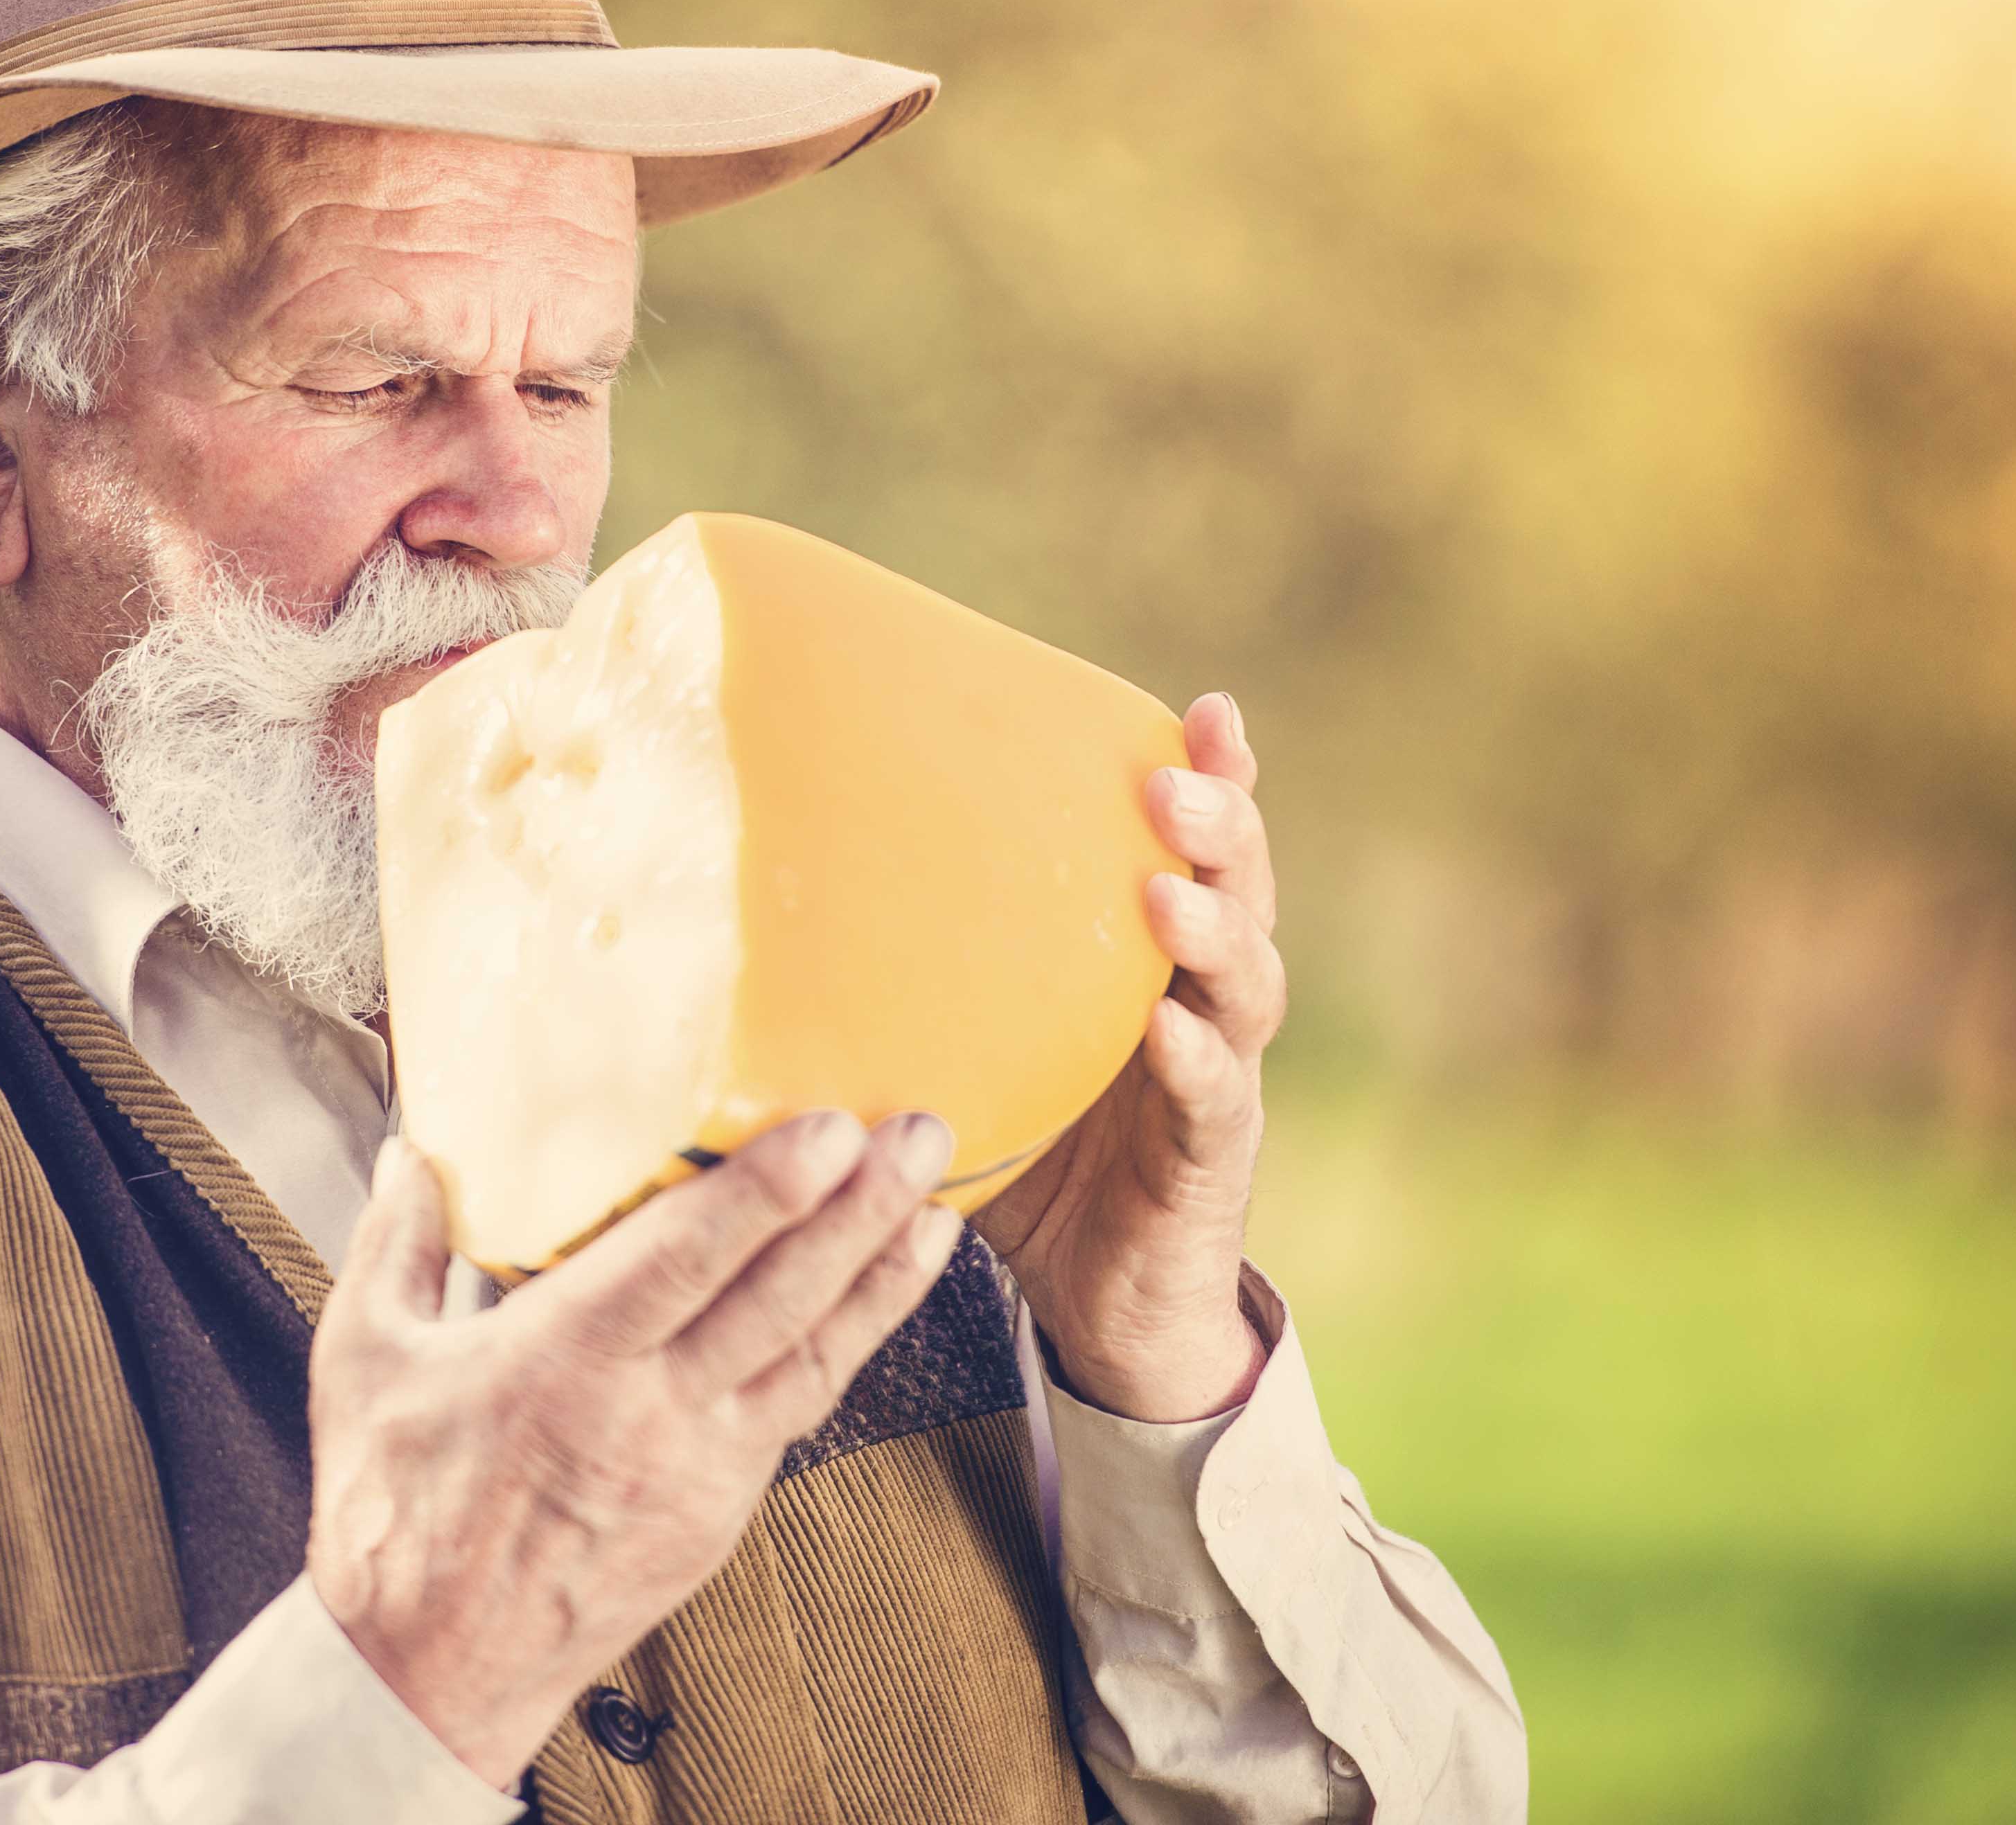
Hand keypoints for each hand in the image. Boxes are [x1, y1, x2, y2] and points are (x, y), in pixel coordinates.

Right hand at [307, 1110, 963, 1788]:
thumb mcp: (363, 1358)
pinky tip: (879, 1297)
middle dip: (861, 1211)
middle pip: (779, 1298)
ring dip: (882, 1277)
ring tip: (940, 1206)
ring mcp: (697, 1467)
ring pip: (813, 1357)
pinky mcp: (720, 1507)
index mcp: (561, 1362)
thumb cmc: (394, 1520)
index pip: (686, 1260)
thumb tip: (408, 1152)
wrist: (428, 1673)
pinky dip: (850, 1346)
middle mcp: (647, 1412)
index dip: (767, 1192)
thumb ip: (396, 1241)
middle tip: (922, 1136)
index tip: (830, 1130)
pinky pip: (799, 1409)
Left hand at [976, 691, 1282, 1422]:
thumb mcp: (980, 1060)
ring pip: (1244, 986)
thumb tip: (771, 937)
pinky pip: (1212, 1100)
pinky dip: (1195, 1059)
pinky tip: (1169, 1025)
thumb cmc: (1038, 1166)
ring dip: (1212, 929)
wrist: (1111, 1308)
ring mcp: (1219, 1081)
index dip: (1216, 776)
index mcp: (1152, 963)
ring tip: (1166, 888)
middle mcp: (1204, 1005)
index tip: (1208, 707)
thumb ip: (922, 998)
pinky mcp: (1210, 1162)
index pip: (1197, 851)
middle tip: (1175, 779)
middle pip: (1238, 893)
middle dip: (1220, 827)